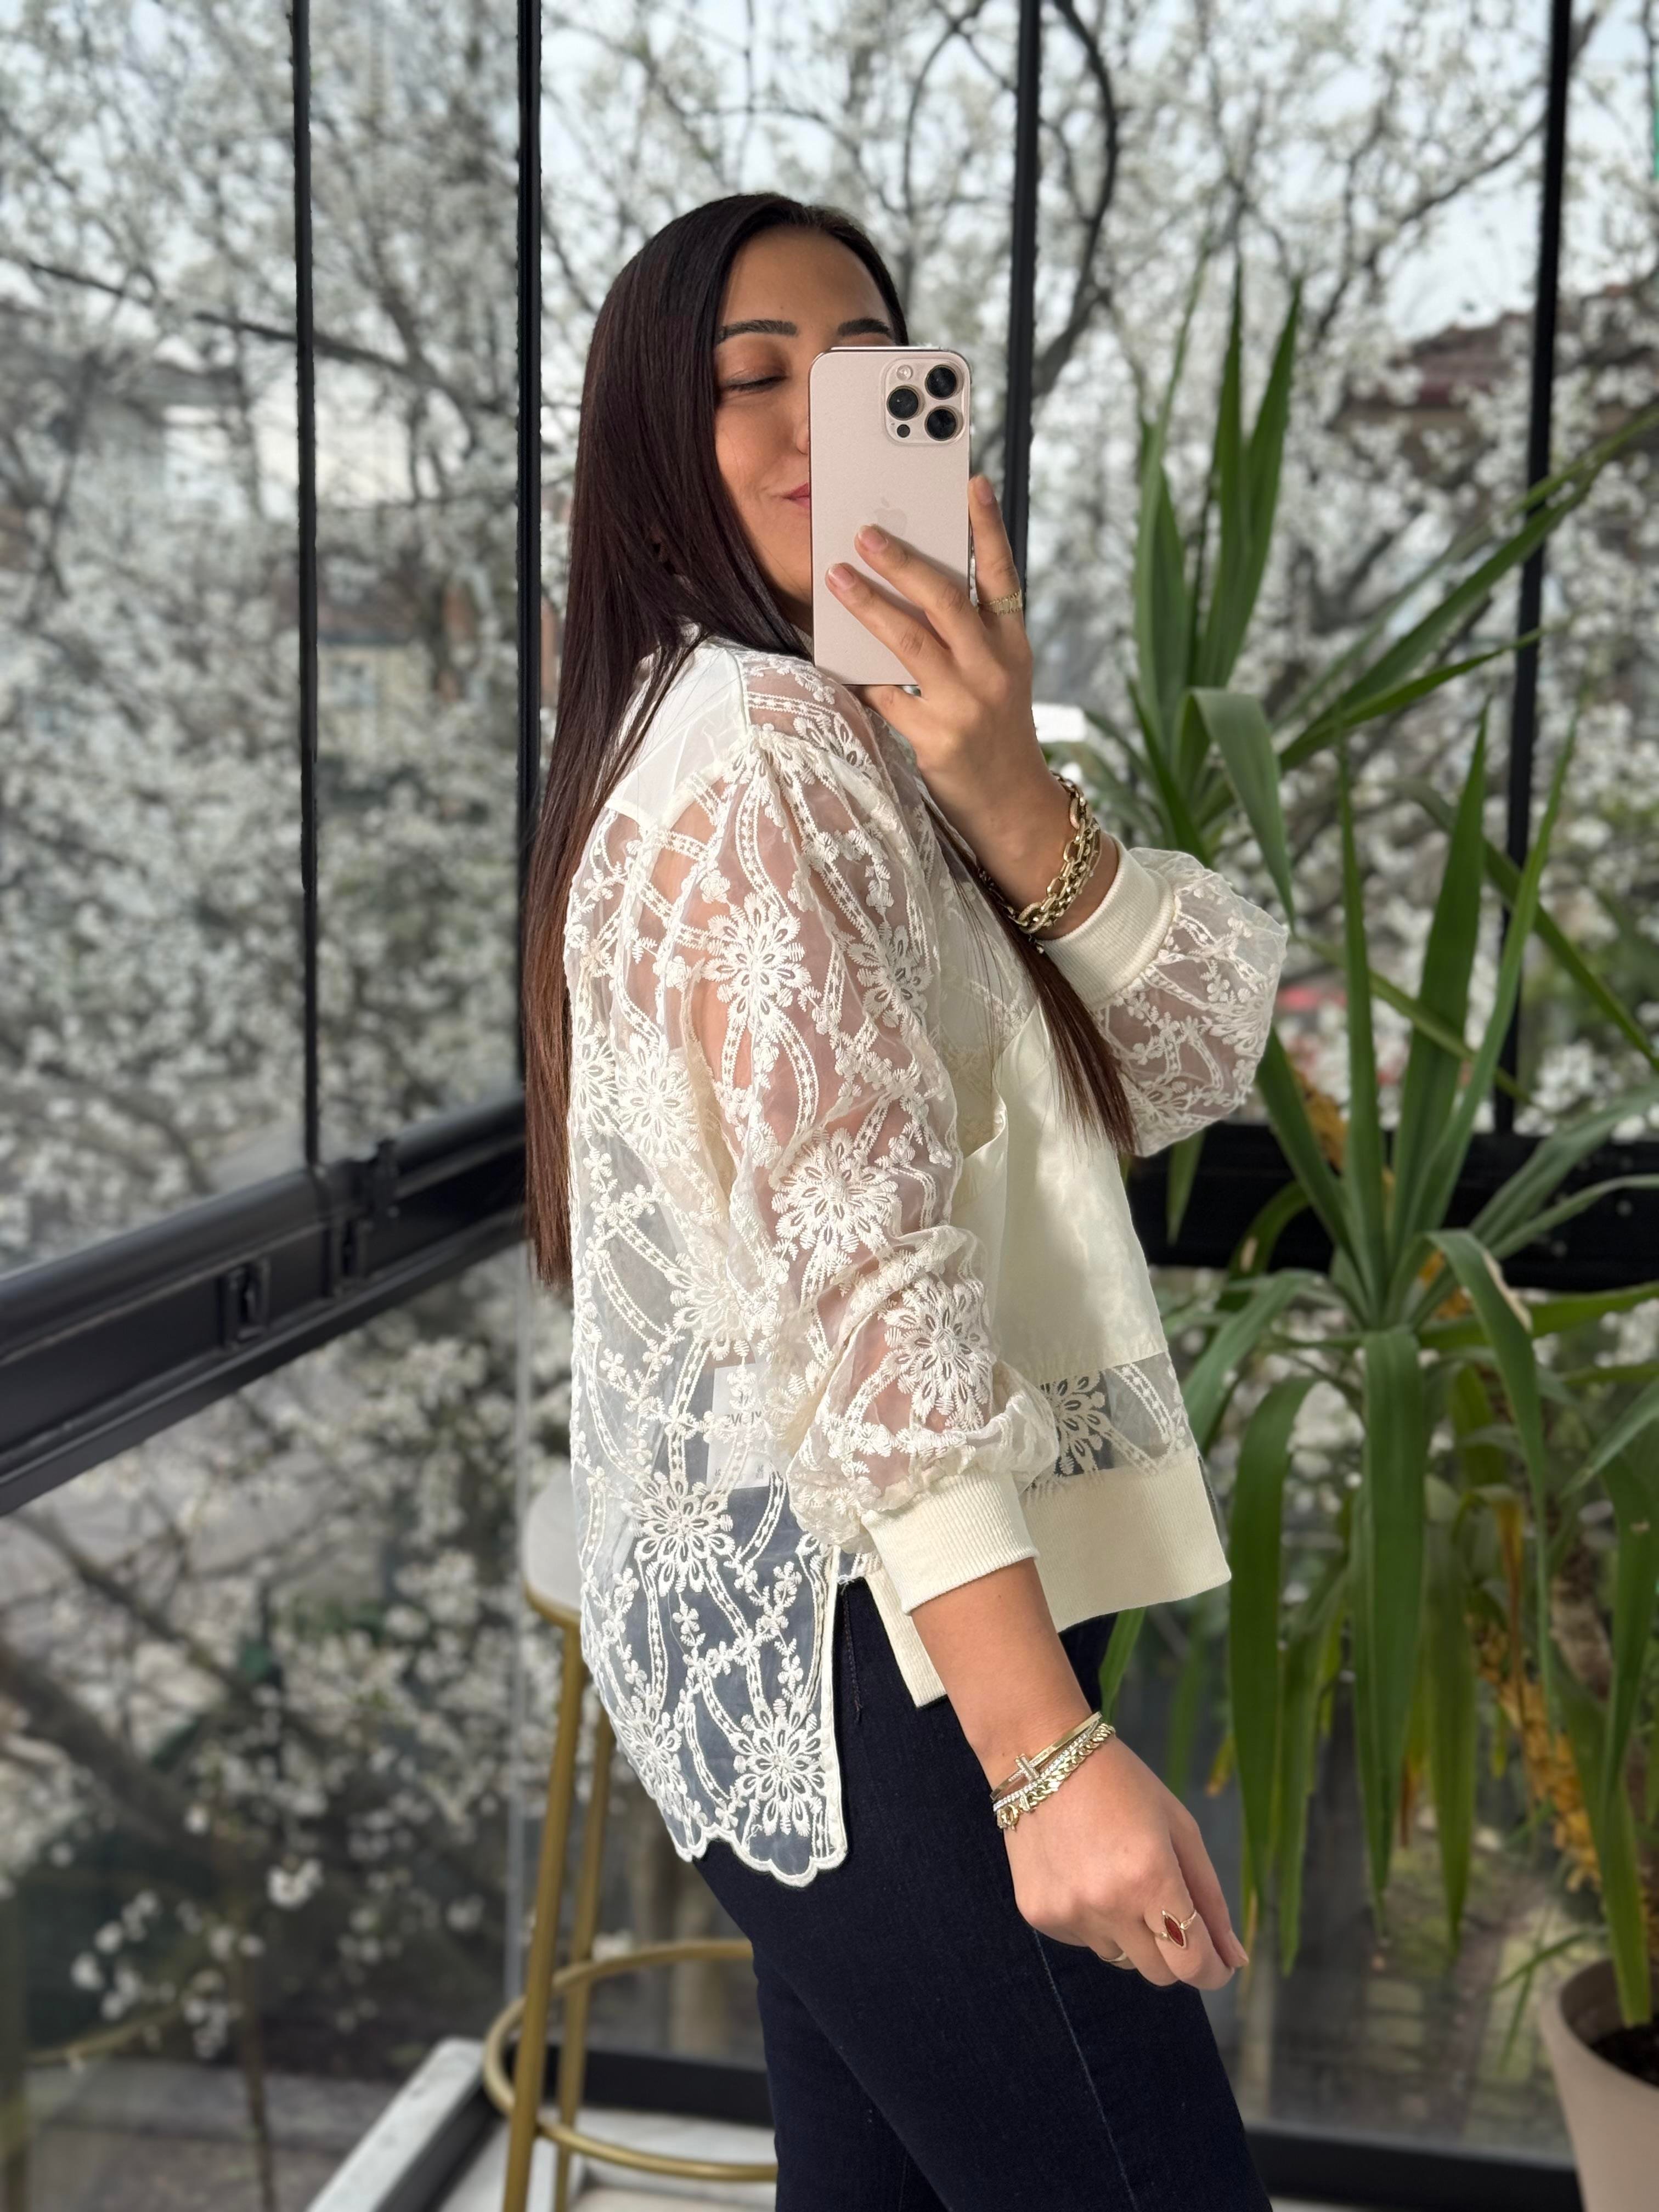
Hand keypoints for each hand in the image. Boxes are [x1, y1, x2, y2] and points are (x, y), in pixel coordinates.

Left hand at [825, 474, 1045, 846]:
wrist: (1014, 805)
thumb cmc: (998, 732)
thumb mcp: (1002, 676)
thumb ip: (971, 636)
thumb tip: (914, 590)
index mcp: (1012, 645)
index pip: (1001, 575)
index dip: (987, 528)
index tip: (971, 483)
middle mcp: (993, 668)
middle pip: (946, 600)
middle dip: (903, 562)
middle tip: (865, 532)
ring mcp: (965, 703)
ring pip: (911, 641)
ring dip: (869, 605)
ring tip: (837, 578)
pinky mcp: (936, 737)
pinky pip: (885, 694)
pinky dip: (858, 674)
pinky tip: (832, 654)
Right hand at [1003, 1731, 1249, 1990]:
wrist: (1042, 1757)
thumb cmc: (1123, 1784)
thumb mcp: (1180, 1829)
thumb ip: (1210, 1898)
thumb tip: (1235, 1959)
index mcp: (1150, 1877)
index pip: (1192, 1964)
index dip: (1213, 1972)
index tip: (1219, 1965)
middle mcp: (1107, 1904)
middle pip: (1159, 1974)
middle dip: (1175, 1953)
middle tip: (1167, 1909)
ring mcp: (1068, 1912)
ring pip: (1121, 1958)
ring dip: (1131, 1934)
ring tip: (1116, 1878)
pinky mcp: (1038, 1914)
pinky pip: (1084, 1940)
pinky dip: (1094, 1921)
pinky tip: (1083, 1874)